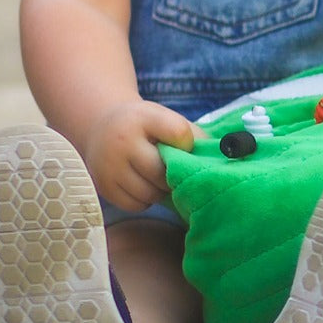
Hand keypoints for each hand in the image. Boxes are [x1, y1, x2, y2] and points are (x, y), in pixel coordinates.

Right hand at [80, 99, 202, 211]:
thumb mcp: (165, 118)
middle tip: (176, 172)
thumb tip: (220, 156)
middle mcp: (122, 140)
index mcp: (144, 117)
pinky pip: (136, 205)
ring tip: (161, 179)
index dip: (188, 144)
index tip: (184, 146)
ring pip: (150, 192)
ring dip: (161, 191)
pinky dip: (146, 200)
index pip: (179, 133)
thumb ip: (192, 134)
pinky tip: (145, 185)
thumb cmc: (145, 125)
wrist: (102, 127)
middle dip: (174, 176)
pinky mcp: (104, 186)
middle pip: (162, 171)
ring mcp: (109, 165)